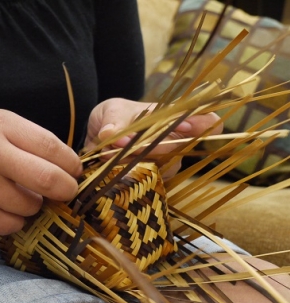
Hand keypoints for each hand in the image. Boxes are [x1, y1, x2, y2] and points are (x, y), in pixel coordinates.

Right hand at [0, 109, 81, 234]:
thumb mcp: (1, 127)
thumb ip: (33, 141)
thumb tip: (72, 169)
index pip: (51, 146)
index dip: (71, 163)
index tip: (75, 171)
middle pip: (48, 179)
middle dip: (66, 189)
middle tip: (66, 191)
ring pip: (32, 206)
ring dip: (34, 204)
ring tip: (19, 193)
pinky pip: (13, 224)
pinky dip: (15, 219)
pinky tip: (3, 206)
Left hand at [84, 98, 222, 178]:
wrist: (101, 136)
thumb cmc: (115, 118)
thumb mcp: (111, 112)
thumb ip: (113, 122)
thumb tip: (109, 135)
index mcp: (174, 119)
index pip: (207, 122)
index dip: (201, 125)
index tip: (183, 125)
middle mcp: (176, 144)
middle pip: (178, 149)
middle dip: (148, 146)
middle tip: (119, 141)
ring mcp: (165, 165)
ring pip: (158, 168)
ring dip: (131, 160)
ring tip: (108, 150)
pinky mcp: (151, 183)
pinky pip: (142, 183)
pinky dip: (123, 173)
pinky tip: (109, 164)